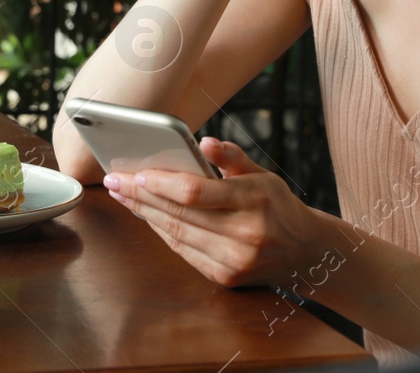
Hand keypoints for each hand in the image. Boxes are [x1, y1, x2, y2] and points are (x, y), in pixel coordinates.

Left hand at [102, 137, 330, 288]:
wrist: (305, 253)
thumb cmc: (277, 205)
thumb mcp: (262, 174)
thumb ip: (231, 157)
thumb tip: (204, 142)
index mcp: (254, 200)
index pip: (195, 192)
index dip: (161, 183)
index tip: (134, 173)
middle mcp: (245, 234)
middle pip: (180, 213)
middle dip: (141, 196)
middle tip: (114, 180)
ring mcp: (235, 260)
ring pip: (178, 233)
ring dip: (145, 214)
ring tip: (123, 196)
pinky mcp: (226, 277)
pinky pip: (184, 251)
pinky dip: (162, 231)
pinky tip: (147, 216)